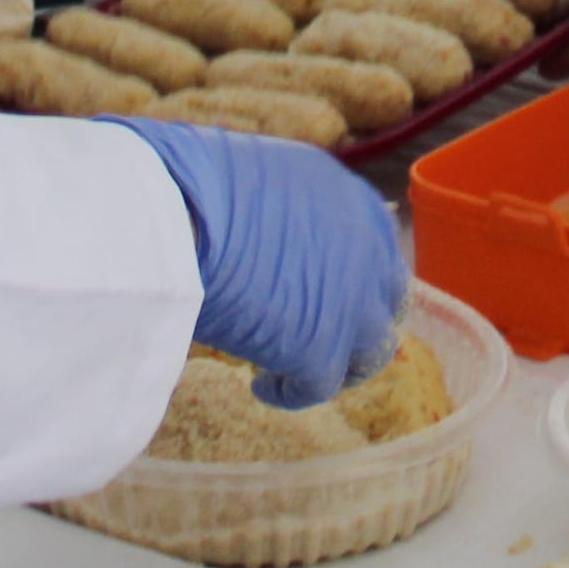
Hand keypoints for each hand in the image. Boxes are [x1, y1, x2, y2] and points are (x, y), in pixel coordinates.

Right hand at [118, 123, 409, 409]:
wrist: (183, 216)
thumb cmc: (196, 182)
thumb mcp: (260, 175)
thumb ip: (283, 206)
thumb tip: (262, 228)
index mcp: (348, 198)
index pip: (376, 240)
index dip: (356, 268)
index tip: (329, 284)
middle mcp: (365, 248)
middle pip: (386, 296)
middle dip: (360, 316)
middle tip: (325, 330)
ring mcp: (351, 302)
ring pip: (370, 351)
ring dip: (339, 363)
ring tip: (297, 369)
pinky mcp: (321, 350)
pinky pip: (319, 387)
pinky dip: (291, 392)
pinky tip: (263, 387)